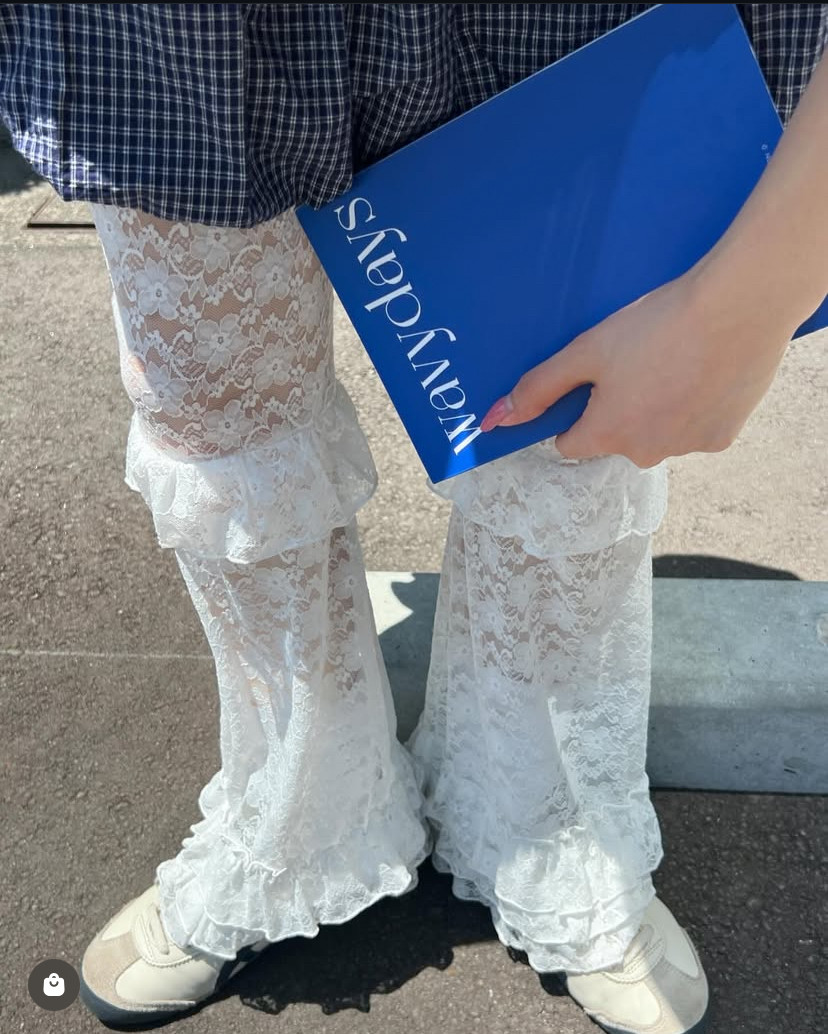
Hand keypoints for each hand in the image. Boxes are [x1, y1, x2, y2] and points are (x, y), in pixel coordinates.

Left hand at [481, 48, 827, 467]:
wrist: (737, 306)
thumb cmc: (656, 324)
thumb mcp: (587, 350)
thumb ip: (539, 387)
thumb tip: (494, 420)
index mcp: (606, 435)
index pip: (569, 443)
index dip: (574, 413)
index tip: (591, 383)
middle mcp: (644, 453)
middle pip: (616, 440)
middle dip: (619, 412)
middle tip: (639, 363)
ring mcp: (685, 448)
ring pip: (657, 435)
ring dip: (658, 411)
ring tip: (673, 362)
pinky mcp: (722, 438)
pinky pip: (695, 429)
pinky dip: (694, 408)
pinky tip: (702, 372)